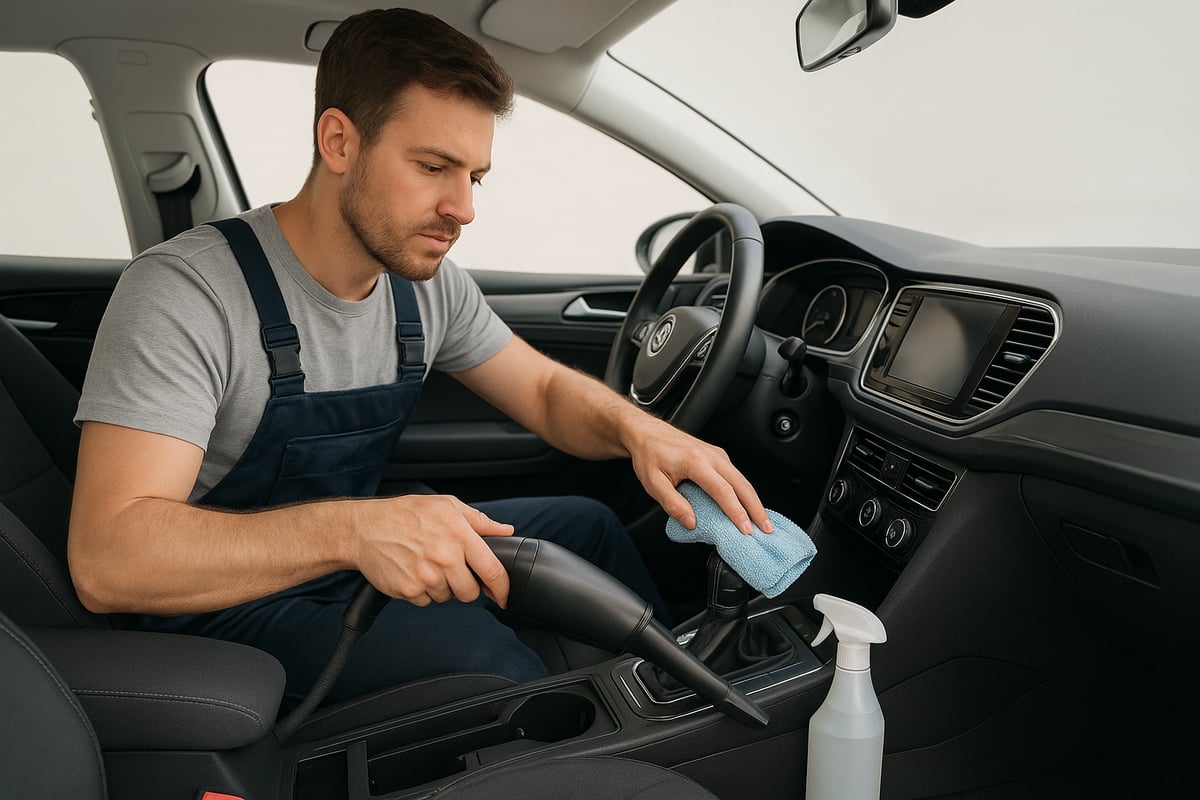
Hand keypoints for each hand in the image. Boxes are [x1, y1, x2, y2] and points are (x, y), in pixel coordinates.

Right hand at [350, 495, 513, 607]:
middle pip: (470, 592)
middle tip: (450, 569)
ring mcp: (426, 576)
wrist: (364, 529)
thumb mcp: (446, 506)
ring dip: (441, 586)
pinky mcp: (409, 590)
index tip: (504, 595)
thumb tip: (505, 531)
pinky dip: (422, 591)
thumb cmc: (405, 514)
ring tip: (426, 564)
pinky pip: (426, 601)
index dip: (503, 588)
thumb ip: (479, 521)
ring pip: (447, 597)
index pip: (492, 570)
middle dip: (465, 585)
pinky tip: (413, 571)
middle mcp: (445, 557)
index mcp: (459, 535)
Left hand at [622, 416, 771, 534]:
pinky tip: (748, 505)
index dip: (737, 512)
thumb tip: (692, 523)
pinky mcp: (717, 455)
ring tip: (762, 522)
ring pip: (742, 480)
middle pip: (742, 485)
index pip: (723, 491)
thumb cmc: (649, 455)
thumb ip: (672, 504)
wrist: (647, 433)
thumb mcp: (653, 483)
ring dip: (754, 501)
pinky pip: (736, 476)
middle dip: (756, 509)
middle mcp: (711, 456)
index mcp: (695, 462)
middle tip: (766, 529)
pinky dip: (746, 492)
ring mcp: (717, 454)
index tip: (746, 529)